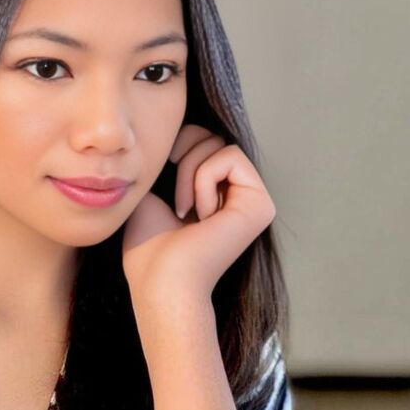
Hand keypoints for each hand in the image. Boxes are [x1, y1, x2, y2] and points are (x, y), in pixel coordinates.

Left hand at [121, 124, 275, 299]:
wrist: (160, 281)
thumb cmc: (148, 247)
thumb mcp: (153, 191)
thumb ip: (170, 160)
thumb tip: (179, 128)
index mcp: (216, 195)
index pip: (201, 141)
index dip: (178, 146)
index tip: (163, 182)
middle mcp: (238, 197)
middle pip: (212, 136)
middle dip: (184, 156)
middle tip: (175, 200)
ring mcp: (254, 201)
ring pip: (220, 144)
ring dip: (190, 173)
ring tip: (185, 212)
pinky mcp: (261, 204)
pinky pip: (229, 156)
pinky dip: (204, 180)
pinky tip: (201, 216)